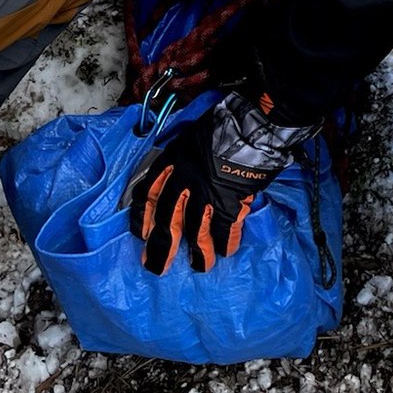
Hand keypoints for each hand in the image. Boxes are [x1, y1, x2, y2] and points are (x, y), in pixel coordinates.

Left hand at [129, 91, 320, 272]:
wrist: (250, 126)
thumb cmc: (224, 126)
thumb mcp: (192, 138)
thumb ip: (185, 160)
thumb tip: (185, 178)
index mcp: (173, 161)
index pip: (149, 192)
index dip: (144, 216)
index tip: (142, 232)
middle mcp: (184, 181)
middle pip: (168, 221)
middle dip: (161, 247)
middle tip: (155, 266)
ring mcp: (206, 195)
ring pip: (196, 232)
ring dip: (198, 252)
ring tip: (199, 266)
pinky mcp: (230, 204)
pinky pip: (225, 232)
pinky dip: (225, 243)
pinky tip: (226, 251)